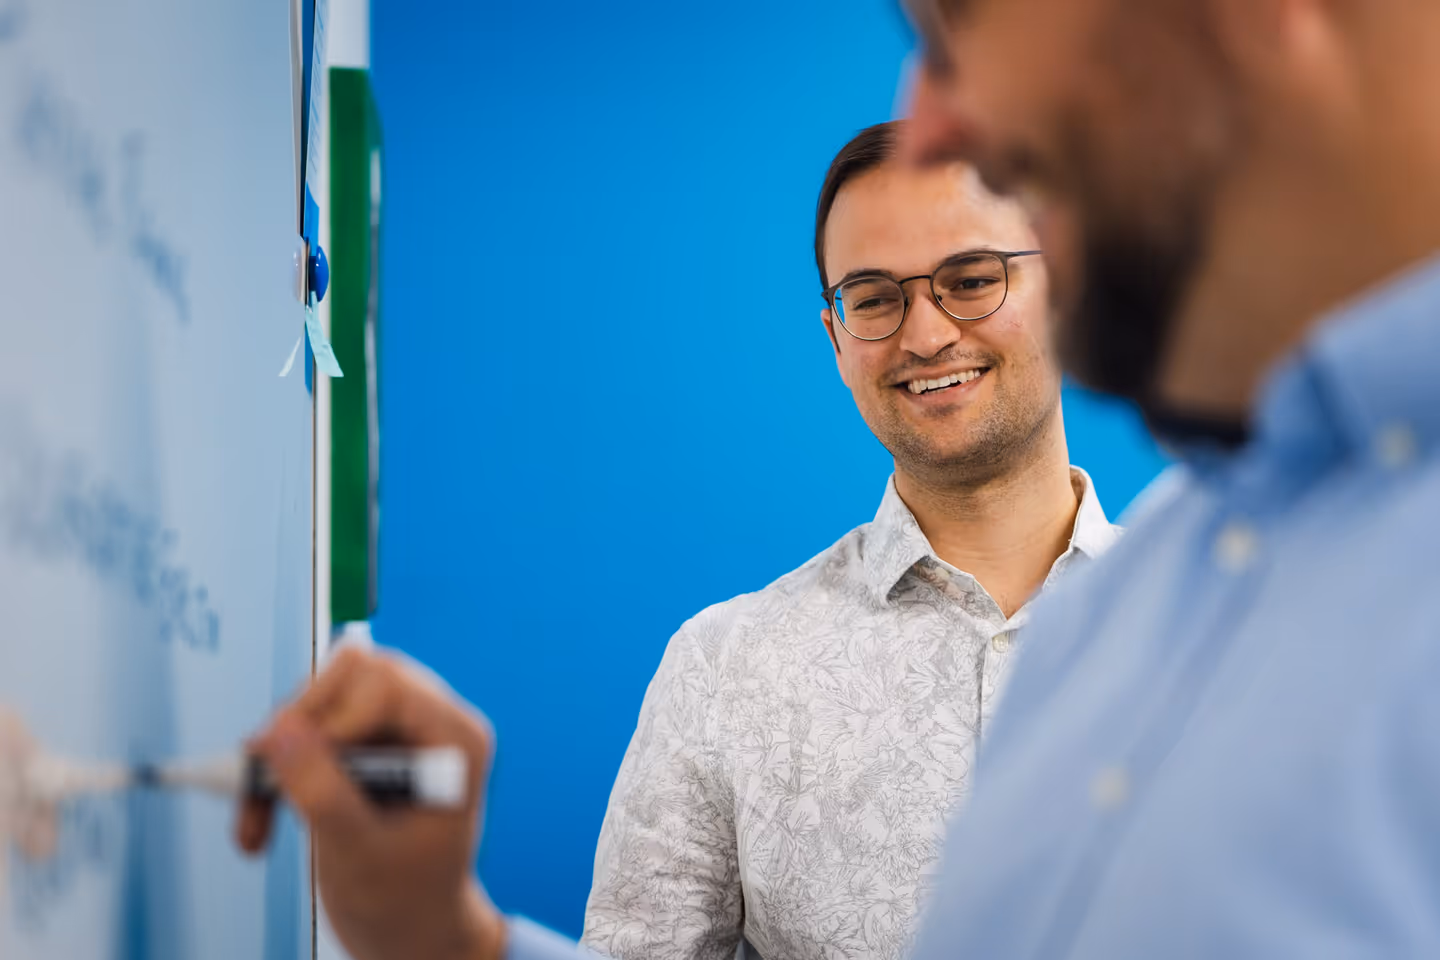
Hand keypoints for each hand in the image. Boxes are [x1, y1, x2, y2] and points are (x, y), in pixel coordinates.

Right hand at [235, 648, 506, 959]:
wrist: (407, 928)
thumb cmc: (404, 899)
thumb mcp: (359, 853)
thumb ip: (323, 792)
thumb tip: (278, 731)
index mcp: (454, 739)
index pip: (386, 684)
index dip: (334, 720)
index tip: (301, 770)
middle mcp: (428, 721)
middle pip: (349, 677)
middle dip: (297, 729)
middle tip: (261, 785)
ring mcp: (392, 729)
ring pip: (318, 700)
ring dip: (273, 759)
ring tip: (254, 828)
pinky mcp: (358, 744)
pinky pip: (302, 730)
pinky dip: (271, 775)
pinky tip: (258, 827)